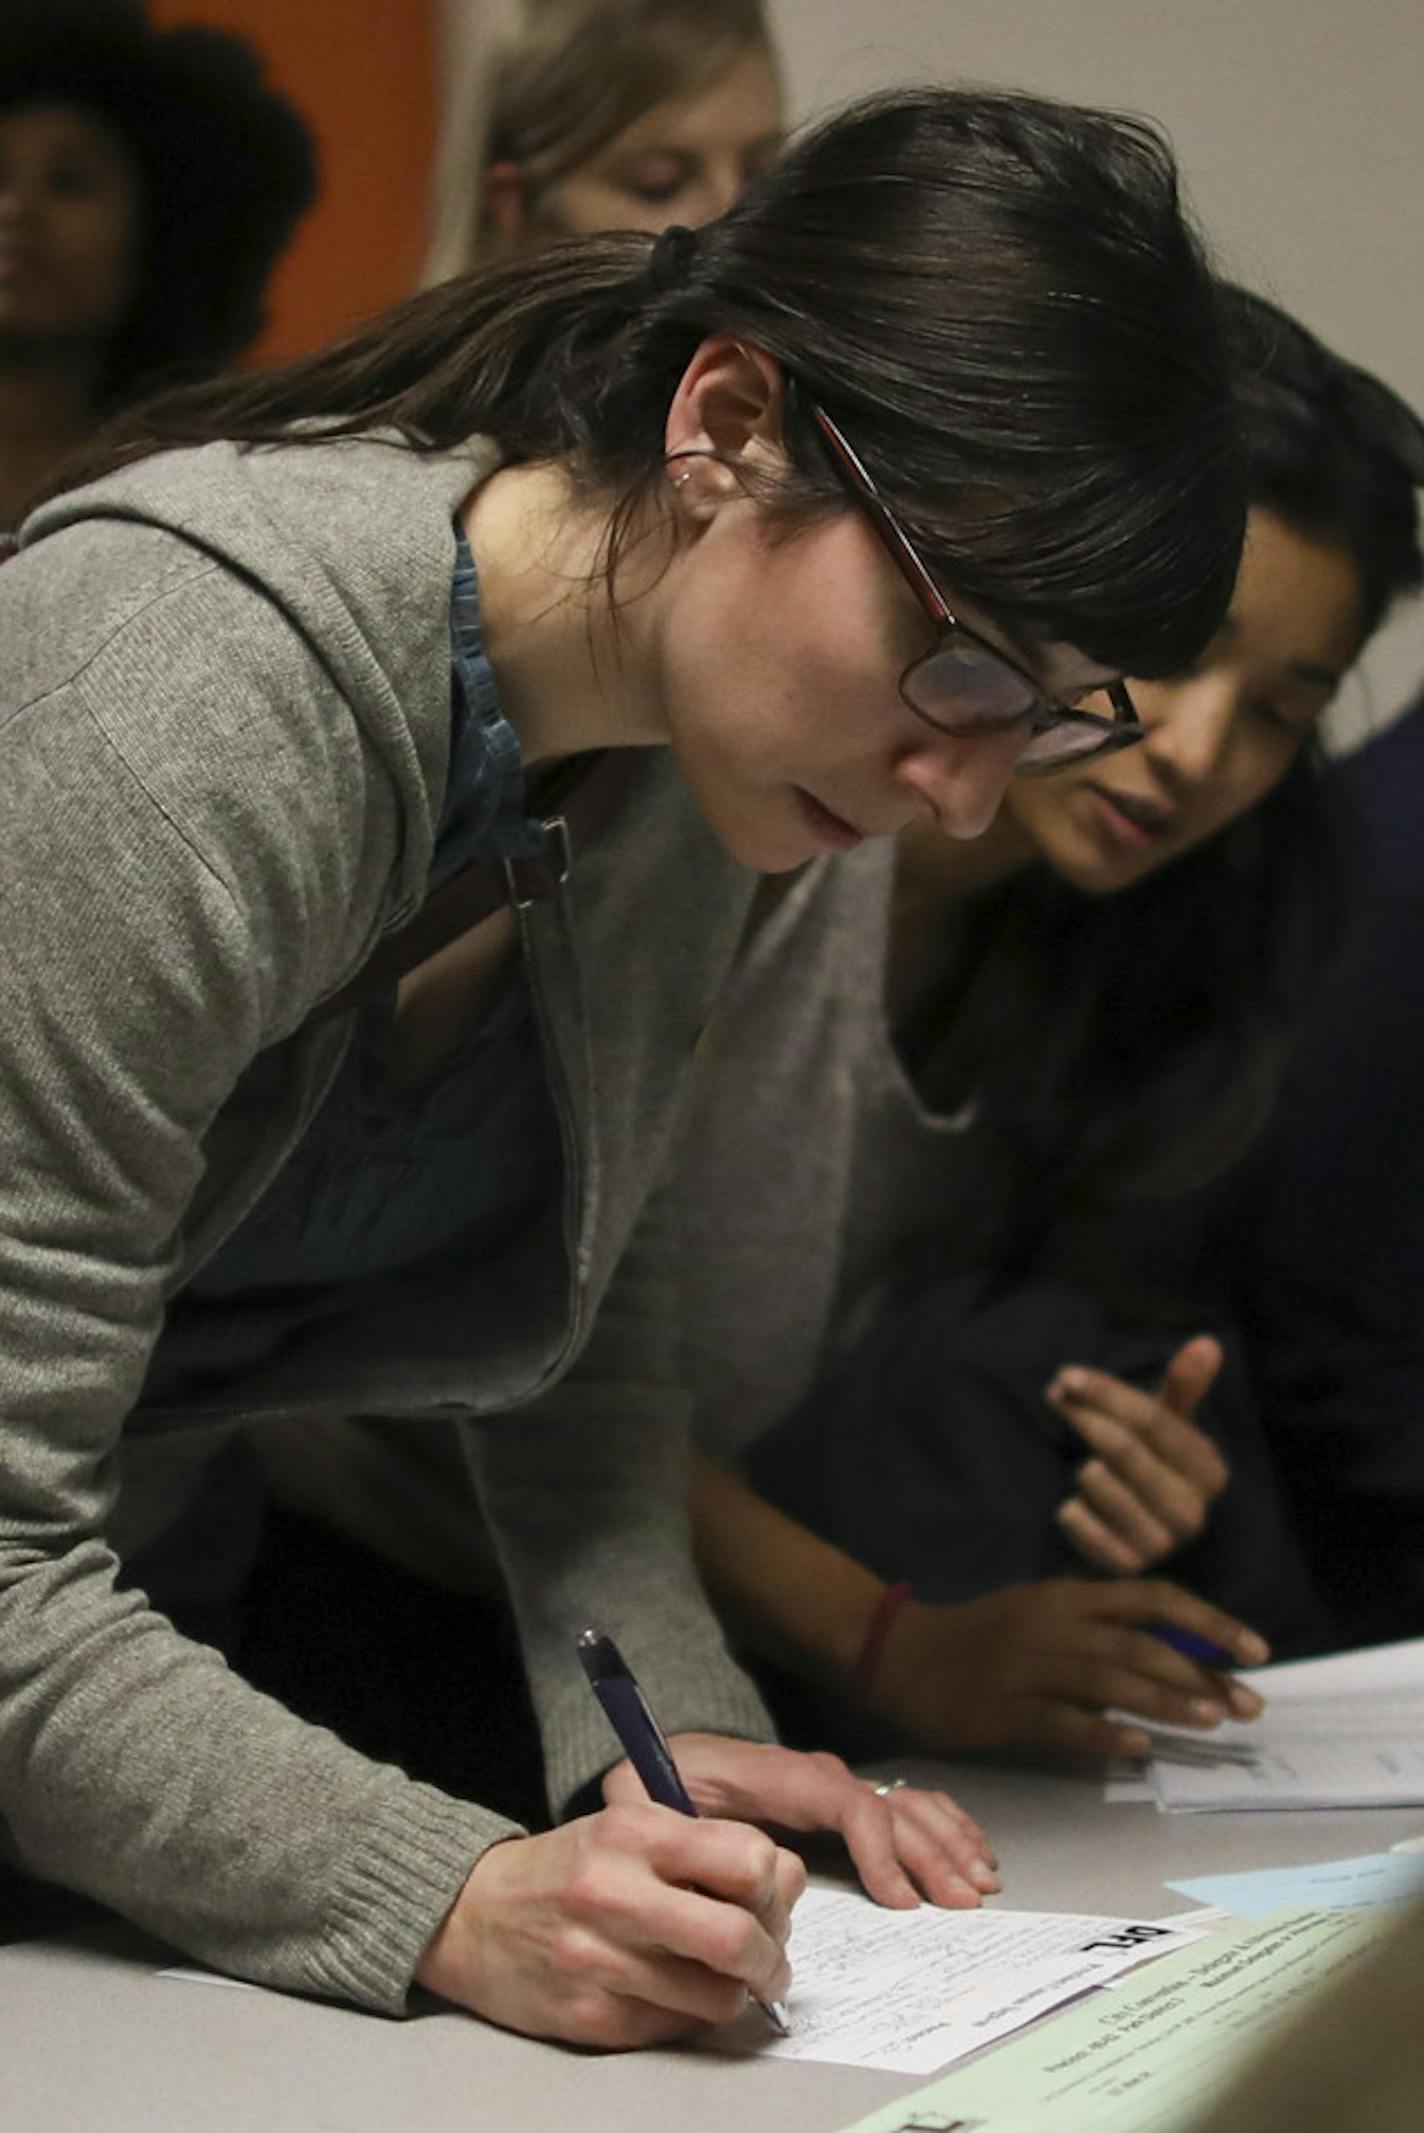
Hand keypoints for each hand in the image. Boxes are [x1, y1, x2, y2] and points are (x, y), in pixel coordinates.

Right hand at [414, 1802, 802, 2047]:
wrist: (471, 1916)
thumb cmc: (567, 1870)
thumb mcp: (630, 1828)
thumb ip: (704, 1848)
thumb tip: (783, 1885)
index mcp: (635, 1833)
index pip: (750, 1858)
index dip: (775, 1885)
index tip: (769, 1898)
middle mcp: (617, 1895)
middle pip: (739, 1938)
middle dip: (772, 1959)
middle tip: (770, 1963)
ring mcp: (602, 1963)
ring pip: (717, 1998)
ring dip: (735, 1995)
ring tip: (721, 1980)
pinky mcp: (592, 2019)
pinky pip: (677, 2029)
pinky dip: (689, 2016)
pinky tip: (671, 1993)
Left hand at [604, 1732, 998, 1909]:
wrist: (654, 1765)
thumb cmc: (651, 1790)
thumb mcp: (637, 1801)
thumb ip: (661, 1822)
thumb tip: (699, 1864)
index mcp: (770, 1774)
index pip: (840, 1800)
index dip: (877, 1847)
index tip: (900, 1900)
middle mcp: (809, 1773)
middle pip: (886, 1804)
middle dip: (928, 1854)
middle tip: (961, 1902)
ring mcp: (828, 1784)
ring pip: (902, 1801)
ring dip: (945, 1840)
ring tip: (979, 1882)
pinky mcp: (835, 1799)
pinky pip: (902, 1802)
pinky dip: (942, 1824)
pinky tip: (971, 1850)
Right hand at [871, 1577, 1270, 1760]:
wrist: (904, 1655)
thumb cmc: (987, 1638)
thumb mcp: (1046, 1614)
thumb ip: (1103, 1629)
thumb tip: (1179, 1656)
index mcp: (1069, 1596)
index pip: (1154, 1598)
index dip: (1209, 1622)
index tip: (1256, 1650)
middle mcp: (1054, 1624)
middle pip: (1139, 1642)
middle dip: (1200, 1672)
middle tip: (1246, 1706)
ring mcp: (1027, 1666)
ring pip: (1107, 1679)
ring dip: (1164, 1699)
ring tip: (1211, 1721)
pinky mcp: (1003, 1708)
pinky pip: (1060, 1721)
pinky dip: (1103, 1733)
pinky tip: (1139, 1747)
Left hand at [1048, 1336, 1228, 1572]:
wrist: (1137, 1537)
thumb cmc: (1152, 1466)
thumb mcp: (1169, 1426)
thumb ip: (1184, 1387)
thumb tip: (1208, 1341)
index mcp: (1208, 1470)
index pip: (1152, 1420)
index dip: (1106, 1393)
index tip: (1066, 1375)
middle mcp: (1192, 1512)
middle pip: (1122, 1448)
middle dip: (1083, 1416)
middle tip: (1055, 1395)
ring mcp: (1160, 1544)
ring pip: (1100, 1483)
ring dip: (1082, 1468)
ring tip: (1085, 1468)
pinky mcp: (1126, 1569)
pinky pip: (1081, 1525)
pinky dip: (1071, 1511)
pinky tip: (1075, 1507)